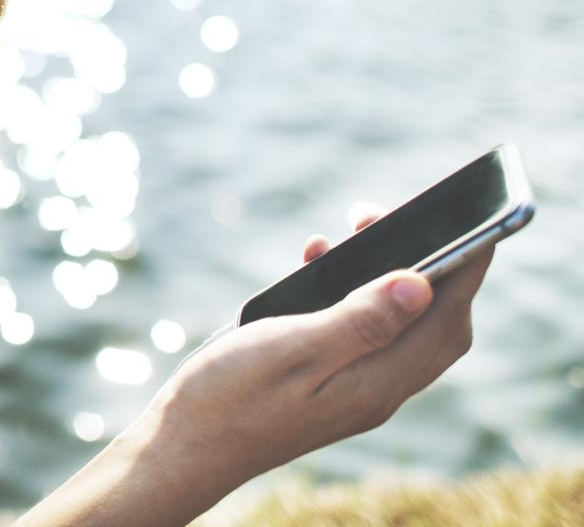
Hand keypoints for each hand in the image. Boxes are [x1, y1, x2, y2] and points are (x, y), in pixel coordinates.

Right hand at [133, 201, 493, 499]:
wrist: (184, 445)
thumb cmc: (230, 396)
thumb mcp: (292, 349)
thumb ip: (359, 320)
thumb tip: (422, 284)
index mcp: (376, 382)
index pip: (446, 321)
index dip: (468, 269)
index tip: (479, 222)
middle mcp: (376, 390)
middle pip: (435, 325)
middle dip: (433, 266)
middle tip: (399, 217)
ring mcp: (354, 390)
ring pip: (400, 327)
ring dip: (390, 277)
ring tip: (358, 230)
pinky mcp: (328, 385)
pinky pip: (364, 334)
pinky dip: (354, 293)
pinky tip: (318, 265)